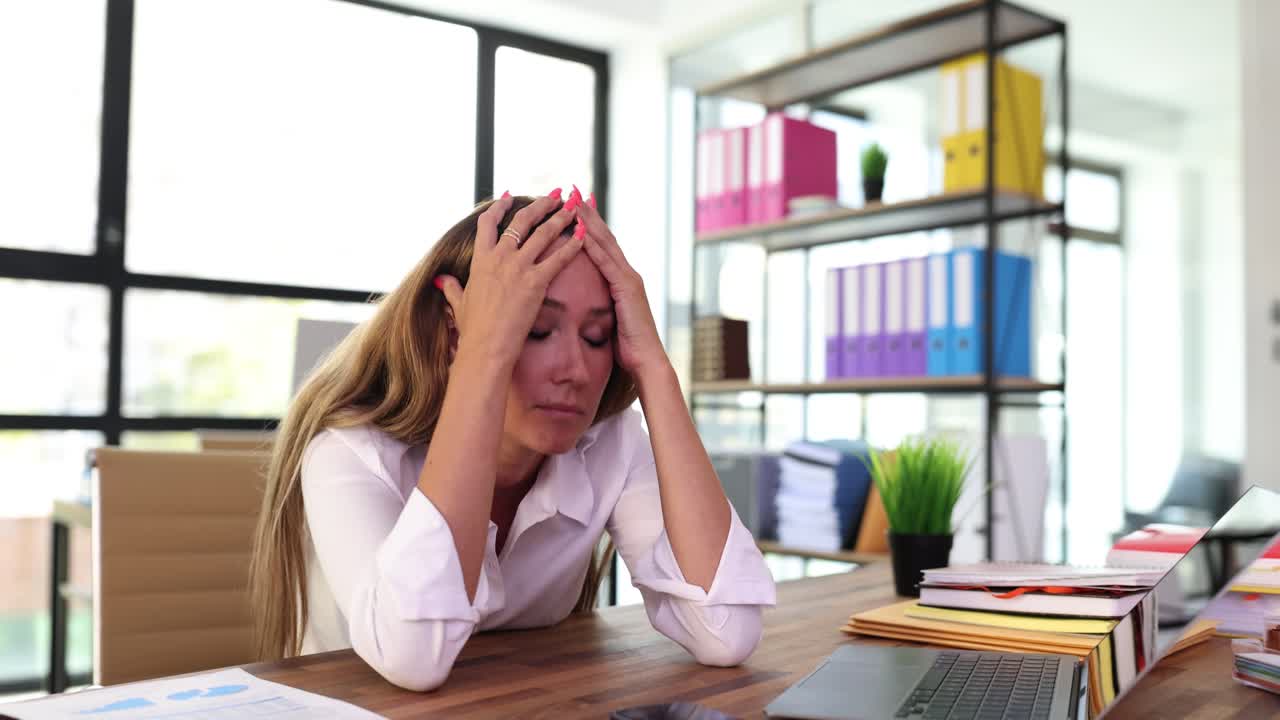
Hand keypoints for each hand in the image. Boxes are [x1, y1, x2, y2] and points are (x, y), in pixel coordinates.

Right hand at [436, 192, 582, 365]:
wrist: (486, 346)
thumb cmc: (473, 329)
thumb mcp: (459, 303)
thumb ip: (451, 287)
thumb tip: (440, 280)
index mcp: (480, 259)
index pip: (488, 223)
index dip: (500, 206)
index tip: (510, 195)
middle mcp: (500, 257)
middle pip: (522, 221)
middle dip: (540, 204)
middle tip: (554, 194)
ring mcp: (518, 268)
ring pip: (543, 233)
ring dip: (560, 217)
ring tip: (573, 206)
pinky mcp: (536, 282)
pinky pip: (559, 258)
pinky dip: (572, 244)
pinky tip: (583, 234)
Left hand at [574, 188, 668, 378]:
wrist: (647, 362)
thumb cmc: (626, 348)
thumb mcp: (608, 320)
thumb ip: (600, 304)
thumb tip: (581, 301)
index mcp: (620, 280)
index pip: (602, 246)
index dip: (588, 224)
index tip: (573, 205)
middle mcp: (627, 273)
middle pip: (604, 236)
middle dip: (588, 213)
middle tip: (573, 190)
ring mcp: (629, 279)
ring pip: (605, 243)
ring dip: (589, 221)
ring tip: (574, 200)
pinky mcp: (627, 289)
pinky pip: (606, 263)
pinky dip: (592, 246)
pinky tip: (579, 232)